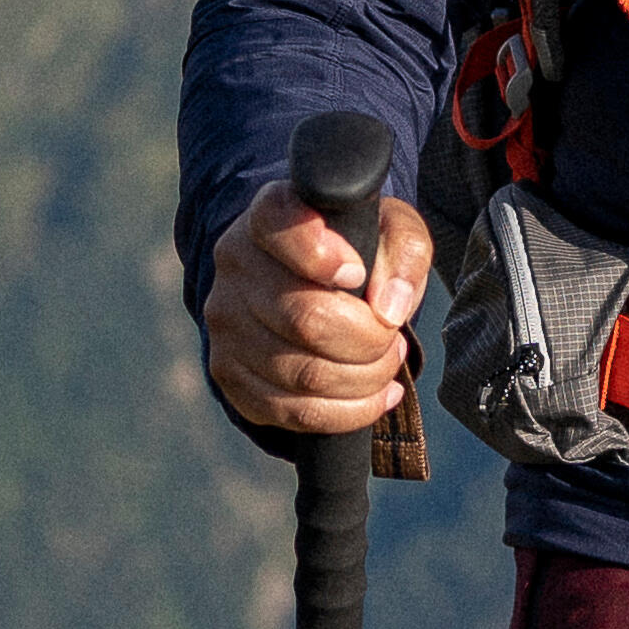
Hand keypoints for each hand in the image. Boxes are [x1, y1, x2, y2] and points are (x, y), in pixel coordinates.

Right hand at [204, 174, 432, 437]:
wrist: (304, 279)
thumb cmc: (355, 249)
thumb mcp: (390, 230)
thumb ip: (403, 252)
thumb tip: (389, 309)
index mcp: (268, 214)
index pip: (283, 228)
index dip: (324, 257)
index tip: (356, 274)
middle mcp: (235, 265)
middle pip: (306, 319)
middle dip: (368, 341)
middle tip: (392, 339)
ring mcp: (225, 323)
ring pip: (302, 375)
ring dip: (364, 381)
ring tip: (386, 365)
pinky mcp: (229, 373)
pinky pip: (291, 412)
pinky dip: (347, 413)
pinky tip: (374, 395)